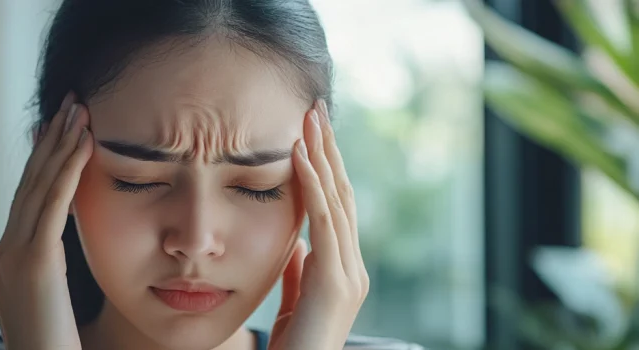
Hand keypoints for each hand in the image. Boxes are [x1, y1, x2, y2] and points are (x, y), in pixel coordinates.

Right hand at [0, 92, 92, 349]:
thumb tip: (59, 245)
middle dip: (51, 142)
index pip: (27, 200)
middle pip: (30, 185)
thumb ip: (49, 268)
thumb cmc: (55, 343)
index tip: (59, 130)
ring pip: (40, 189)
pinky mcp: (33, 264)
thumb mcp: (49, 299)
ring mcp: (12, 258)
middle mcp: (2, 254)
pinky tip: (84, 145)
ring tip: (79, 112)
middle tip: (71, 106)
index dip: (43, 162)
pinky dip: (68, 172)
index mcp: (6, 261)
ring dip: (61, 146)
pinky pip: (53, 207)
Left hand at [269, 100, 368, 349]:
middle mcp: (353, 267)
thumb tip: (298, 243)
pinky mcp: (335, 282)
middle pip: (342, 196)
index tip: (312, 134)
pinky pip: (323, 222)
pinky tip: (300, 156)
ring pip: (337, 202)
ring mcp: (349, 274)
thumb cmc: (293, 347)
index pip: (336, 207)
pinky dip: (312, 185)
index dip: (326, 169)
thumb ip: (298, 271)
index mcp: (342, 268)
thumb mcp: (293, 300)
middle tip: (316, 110)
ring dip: (323, 156)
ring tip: (311, 119)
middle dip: (329, 151)